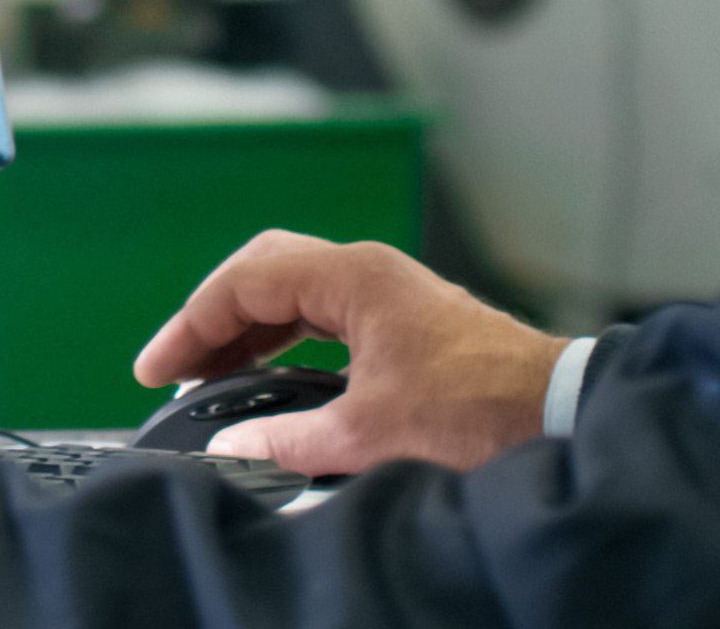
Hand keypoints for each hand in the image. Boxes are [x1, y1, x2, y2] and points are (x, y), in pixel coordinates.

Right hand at [135, 229, 563, 476]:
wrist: (560, 412)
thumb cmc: (480, 409)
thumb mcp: (370, 433)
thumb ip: (289, 441)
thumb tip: (231, 449)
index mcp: (354, 278)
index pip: (246, 282)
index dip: (192, 325)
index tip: (159, 368)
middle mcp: (368, 271)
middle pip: (264, 270)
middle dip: (214, 316)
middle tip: (178, 365)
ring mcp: (388, 291)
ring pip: (294, 290)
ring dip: (248, 327)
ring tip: (212, 374)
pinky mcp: (403, 319)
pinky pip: (322, 311)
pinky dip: (284, 337)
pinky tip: (270, 374)